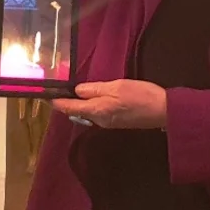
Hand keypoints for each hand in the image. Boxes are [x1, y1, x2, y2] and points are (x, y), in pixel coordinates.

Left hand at [52, 80, 167, 129]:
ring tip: (72, 92)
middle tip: (57, 90)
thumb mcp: (116, 87)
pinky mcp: (116, 122)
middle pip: (77, 112)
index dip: (56, 103)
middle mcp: (99, 120)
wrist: (164, 111)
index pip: (70, 108)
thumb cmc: (141, 96)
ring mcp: (108, 122)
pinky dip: (91, 106)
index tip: (45, 97)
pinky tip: (93, 97)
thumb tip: (77, 91)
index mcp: (97, 110)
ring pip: (87, 113)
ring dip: (79, 104)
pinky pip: (97, 113)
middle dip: (67, 103)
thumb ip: (95, 89)